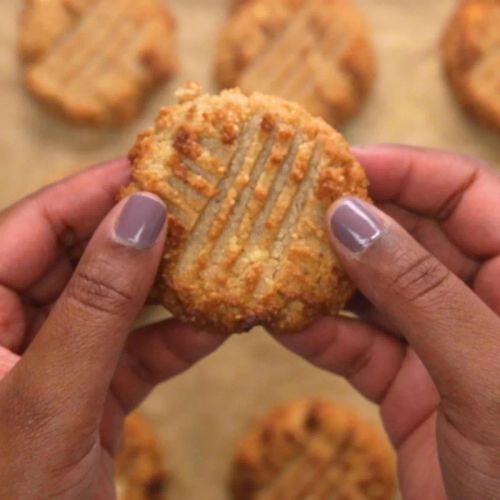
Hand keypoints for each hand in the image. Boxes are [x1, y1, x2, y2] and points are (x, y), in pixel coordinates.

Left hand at [0, 160, 222, 498]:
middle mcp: (4, 329)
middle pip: (81, 259)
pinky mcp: (88, 393)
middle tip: (200, 211)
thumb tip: (143, 215)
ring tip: (218, 260)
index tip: (157, 169)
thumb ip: (97, 304)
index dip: (96, 193)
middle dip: (142, 238)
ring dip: (167, 290)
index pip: (34, 226)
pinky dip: (175, 341)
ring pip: (114, 304)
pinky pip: (134, 351)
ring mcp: (52, 362)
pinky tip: (217, 325)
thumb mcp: (51, 399)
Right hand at [273, 145, 499, 499]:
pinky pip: (358, 346)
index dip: (400, 171)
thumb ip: (417, 290)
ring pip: (376, 291)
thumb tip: (349, 218)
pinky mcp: (409, 383)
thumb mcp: (484, 373)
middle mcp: (482, 299)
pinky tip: (282, 321)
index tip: (334, 167)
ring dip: (326, 280)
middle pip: (410, 236)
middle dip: (349, 224)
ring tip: (273, 261)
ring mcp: (442, 342)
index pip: (463, 192)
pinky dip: (321, 334)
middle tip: (286, 211)